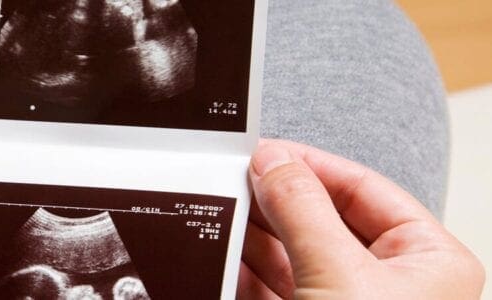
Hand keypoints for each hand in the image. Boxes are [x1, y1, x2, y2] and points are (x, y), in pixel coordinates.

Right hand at [239, 139, 484, 298]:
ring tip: (220, 212)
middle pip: (324, 221)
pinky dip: (248, 273)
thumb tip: (272, 160)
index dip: (311, 165)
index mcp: (429, 262)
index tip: (265, 152)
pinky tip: (224, 255)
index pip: (365, 189)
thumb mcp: (337, 275)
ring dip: (255, 237)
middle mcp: (393, 284)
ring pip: (295, 257)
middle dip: (275, 202)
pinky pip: (276, 288)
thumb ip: (302, 210)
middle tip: (234, 180)